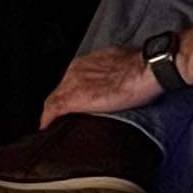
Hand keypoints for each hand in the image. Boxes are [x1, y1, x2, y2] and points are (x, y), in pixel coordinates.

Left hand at [42, 45, 157, 124]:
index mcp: (85, 63)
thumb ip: (111, 75)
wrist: (145, 69)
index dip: (69, 95)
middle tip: (64, 120)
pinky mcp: (73, 98)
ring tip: (55, 127)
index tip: (72, 106)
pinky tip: (47, 129)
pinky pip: (53, 110)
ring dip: (54, 114)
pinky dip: (48, 120)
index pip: (70, 82)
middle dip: (62, 105)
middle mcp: (74, 71)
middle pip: (60, 91)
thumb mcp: (119, 66)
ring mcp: (72, 84)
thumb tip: (117, 85)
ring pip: (54, 101)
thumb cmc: (140, 68)